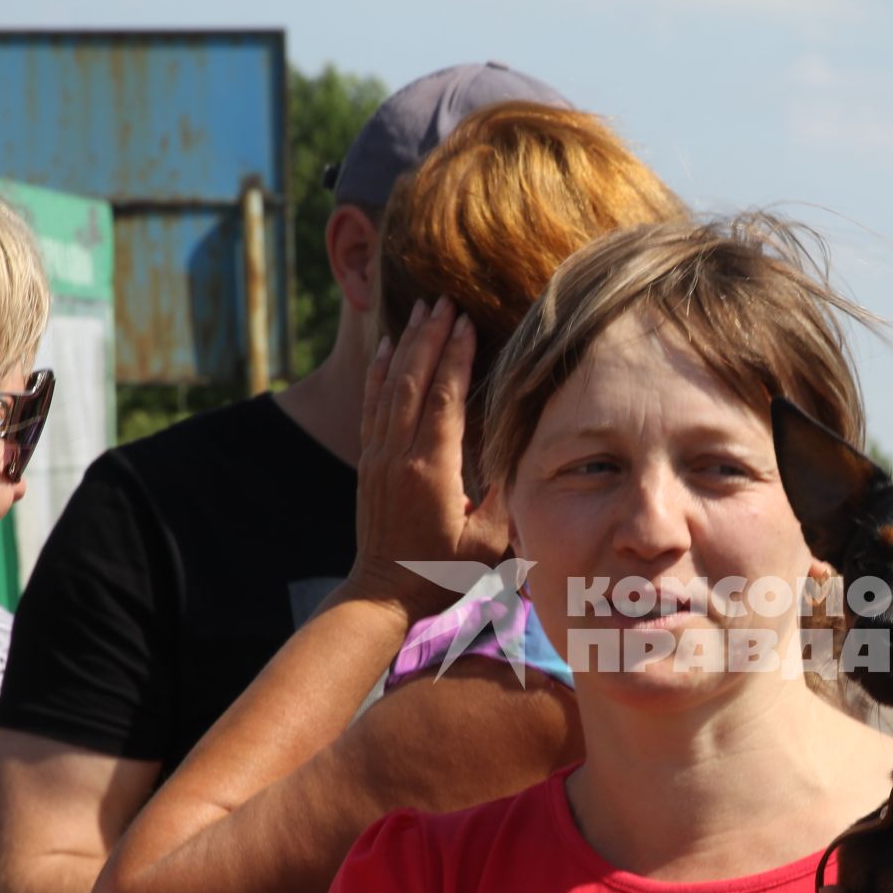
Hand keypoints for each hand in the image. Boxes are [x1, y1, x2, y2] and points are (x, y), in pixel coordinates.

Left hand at [343, 297, 510, 620]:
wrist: (383, 592)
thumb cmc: (442, 573)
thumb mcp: (488, 544)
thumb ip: (506, 498)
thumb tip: (524, 454)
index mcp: (432, 470)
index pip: (445, 399)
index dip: (456, 357)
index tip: (466, 321)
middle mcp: (400, 455)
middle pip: (415, 381)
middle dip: (430, 336)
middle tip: (445, 299)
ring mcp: (379, 456)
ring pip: (391, 386)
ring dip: (405, 344)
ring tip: (420, 309)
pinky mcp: (368, 461)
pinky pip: (372, 404)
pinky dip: (380, 371)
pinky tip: (387, 346)